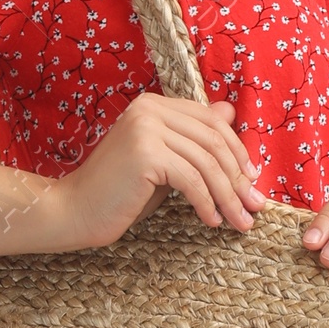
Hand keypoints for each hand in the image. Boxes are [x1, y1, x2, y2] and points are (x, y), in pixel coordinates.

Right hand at [46, 92, 265, 251]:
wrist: (73, 211)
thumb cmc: (119, 194)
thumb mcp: (165, 165)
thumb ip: (193, 143)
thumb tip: (230, 113)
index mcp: (154, 105)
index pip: (210, 122)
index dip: (237, 151)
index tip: (252, 180)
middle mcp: (150, 109)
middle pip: (213, 141)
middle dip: (239, 178)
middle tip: (254, 207)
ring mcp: (146, 127)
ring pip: (206, 162)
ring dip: (228, 196)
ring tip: (239, 222)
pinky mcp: (145, 153)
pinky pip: (191, 179)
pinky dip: (206, 203)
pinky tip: (211, 222)